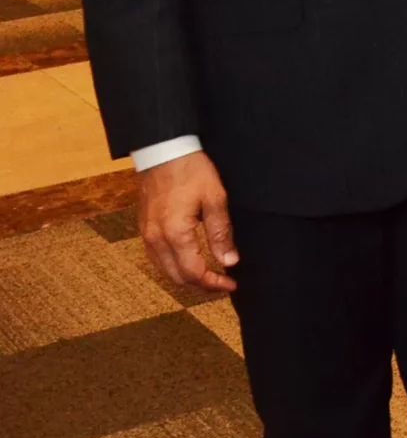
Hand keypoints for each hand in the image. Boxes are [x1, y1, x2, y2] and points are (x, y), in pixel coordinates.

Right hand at [137, 152, 237, 293]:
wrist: (163, 152)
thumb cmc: (191, 171)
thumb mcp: (215, 199)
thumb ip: (221, 233)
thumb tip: (229, 261)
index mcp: (175, 234)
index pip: (194, 273)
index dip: (214, 284)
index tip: (231, 283)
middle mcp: (156, 239)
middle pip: (177, 278)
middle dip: (201, 286)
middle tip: (222, 284)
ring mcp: (147, 235)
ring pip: (165, 271)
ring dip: (186, 278)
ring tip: (209, 276)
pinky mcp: (144, 229)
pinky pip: (156, 258)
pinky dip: (173, 267)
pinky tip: (188, 262)